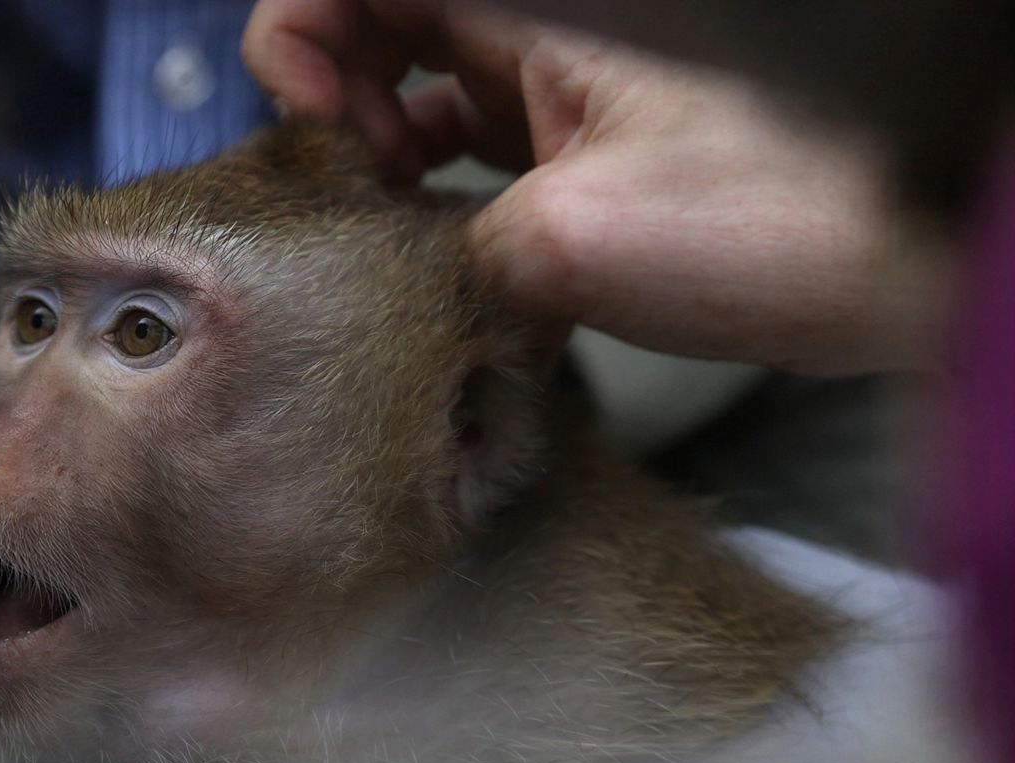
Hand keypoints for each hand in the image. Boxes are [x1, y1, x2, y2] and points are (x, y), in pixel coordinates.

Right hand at [243, 1, 941, 374]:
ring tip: (389, 212)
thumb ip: (461, 246)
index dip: (298, 33)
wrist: (928, 249)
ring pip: (424, 68)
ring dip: (382, 136)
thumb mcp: (580, 242)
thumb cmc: (796, 215)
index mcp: (543, 2)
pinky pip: (480, 122)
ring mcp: (572, 69)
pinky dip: (440, 169)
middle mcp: (549, 19)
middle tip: (351, 181)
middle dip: (335, 90)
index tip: (313, 122)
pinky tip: (441, 231)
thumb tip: (438, 271)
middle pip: (382, 14)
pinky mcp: (595, 127)